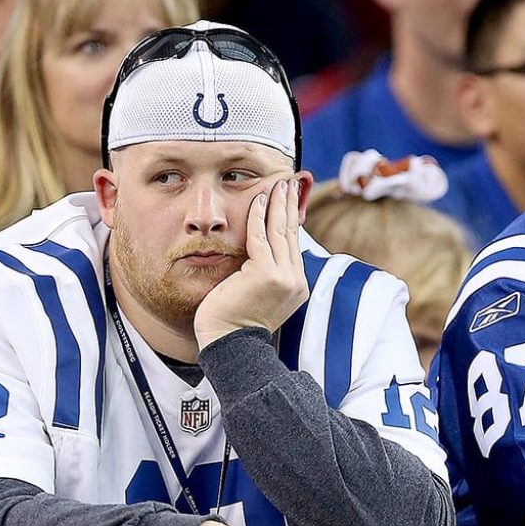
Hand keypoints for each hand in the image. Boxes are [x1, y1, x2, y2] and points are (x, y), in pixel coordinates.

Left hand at [194, 179, 307, 350]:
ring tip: (276, 184)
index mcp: (295, 286)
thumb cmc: (233, 322)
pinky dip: (258, 216)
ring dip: (277, 204)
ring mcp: (283, 277)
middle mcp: (295, 281)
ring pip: (280, 232)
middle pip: (292, 234)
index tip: (289, 199)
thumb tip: (259, 249)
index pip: (293, 245)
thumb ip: (263, 273)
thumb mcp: (256, 294)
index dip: (291, 219)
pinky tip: (258, 200)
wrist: (229, 344)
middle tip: (288, 181)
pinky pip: (260, 238)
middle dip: (289, 205)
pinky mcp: (266, 274)